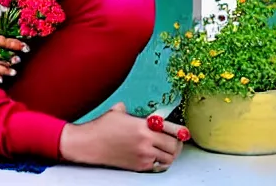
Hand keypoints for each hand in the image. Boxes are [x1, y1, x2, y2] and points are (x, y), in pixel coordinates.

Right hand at [60, 102, 183, 171]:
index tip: (184, 132)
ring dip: (169, 154)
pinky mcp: (139, 167)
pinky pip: (157, 166)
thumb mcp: (117, 112)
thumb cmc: (102, 127)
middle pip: (173, 147)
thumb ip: (129, 110)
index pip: (170, 129)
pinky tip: (155, 156)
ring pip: (168, 159)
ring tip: (166, 149)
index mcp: (143, 126)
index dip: (180, 131)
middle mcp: (146, 142)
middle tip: (175, 141)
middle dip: (176, 144)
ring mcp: (143, 156)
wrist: (90, 144)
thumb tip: (131, 109)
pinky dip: (159, 162)